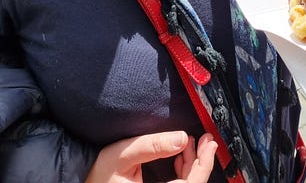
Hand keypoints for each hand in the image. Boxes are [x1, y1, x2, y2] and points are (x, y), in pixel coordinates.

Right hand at [85, 131, 216, 182]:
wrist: (84, 182)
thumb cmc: (100, 172)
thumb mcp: (124, 154)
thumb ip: (153, 145)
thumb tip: (183, 137)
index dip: (204, 165)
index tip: (210, 143)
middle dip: (201, 162)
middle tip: (206, 139)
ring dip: (193, 166)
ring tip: (193, 142)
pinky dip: (184, 172)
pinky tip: (181, 155)